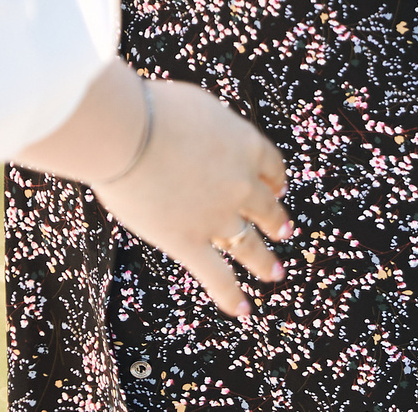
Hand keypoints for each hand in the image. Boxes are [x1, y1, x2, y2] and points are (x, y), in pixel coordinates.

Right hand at [11, 62, 291, 319]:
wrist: (132, 134)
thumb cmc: (155, 110)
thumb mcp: (197, 107)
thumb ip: (208, 128)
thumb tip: (200, 133)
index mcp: (245, 144)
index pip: (270, 165)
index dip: (274, 179)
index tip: (277, 188)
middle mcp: (240, 184)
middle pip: (265, 207)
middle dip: (276, 220)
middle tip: (285, 230)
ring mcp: (218, 216)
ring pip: (249, 245)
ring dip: (264, 261)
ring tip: (275, 273)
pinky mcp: (189, 242)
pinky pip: (217, 276)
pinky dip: (231, 295)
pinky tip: (243, 310)